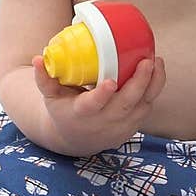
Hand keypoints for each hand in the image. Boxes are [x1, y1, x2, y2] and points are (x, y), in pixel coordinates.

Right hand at [31, 54, 166, 155]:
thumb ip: (45, 77)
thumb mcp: (50, 96)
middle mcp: (104, 123)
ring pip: (142, 107)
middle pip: (125, 105)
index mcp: (82, 115)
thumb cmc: (63, 110)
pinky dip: (154, 90)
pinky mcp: (132, 126)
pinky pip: (147, 108)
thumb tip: (39, 57)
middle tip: (146, 61)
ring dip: (153, 84)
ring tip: (157, 62)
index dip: (102, 95)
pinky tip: (157, 71)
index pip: (92, 106)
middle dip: (139, 83)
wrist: (76, 139)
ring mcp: (120, 126)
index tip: (110, 82)